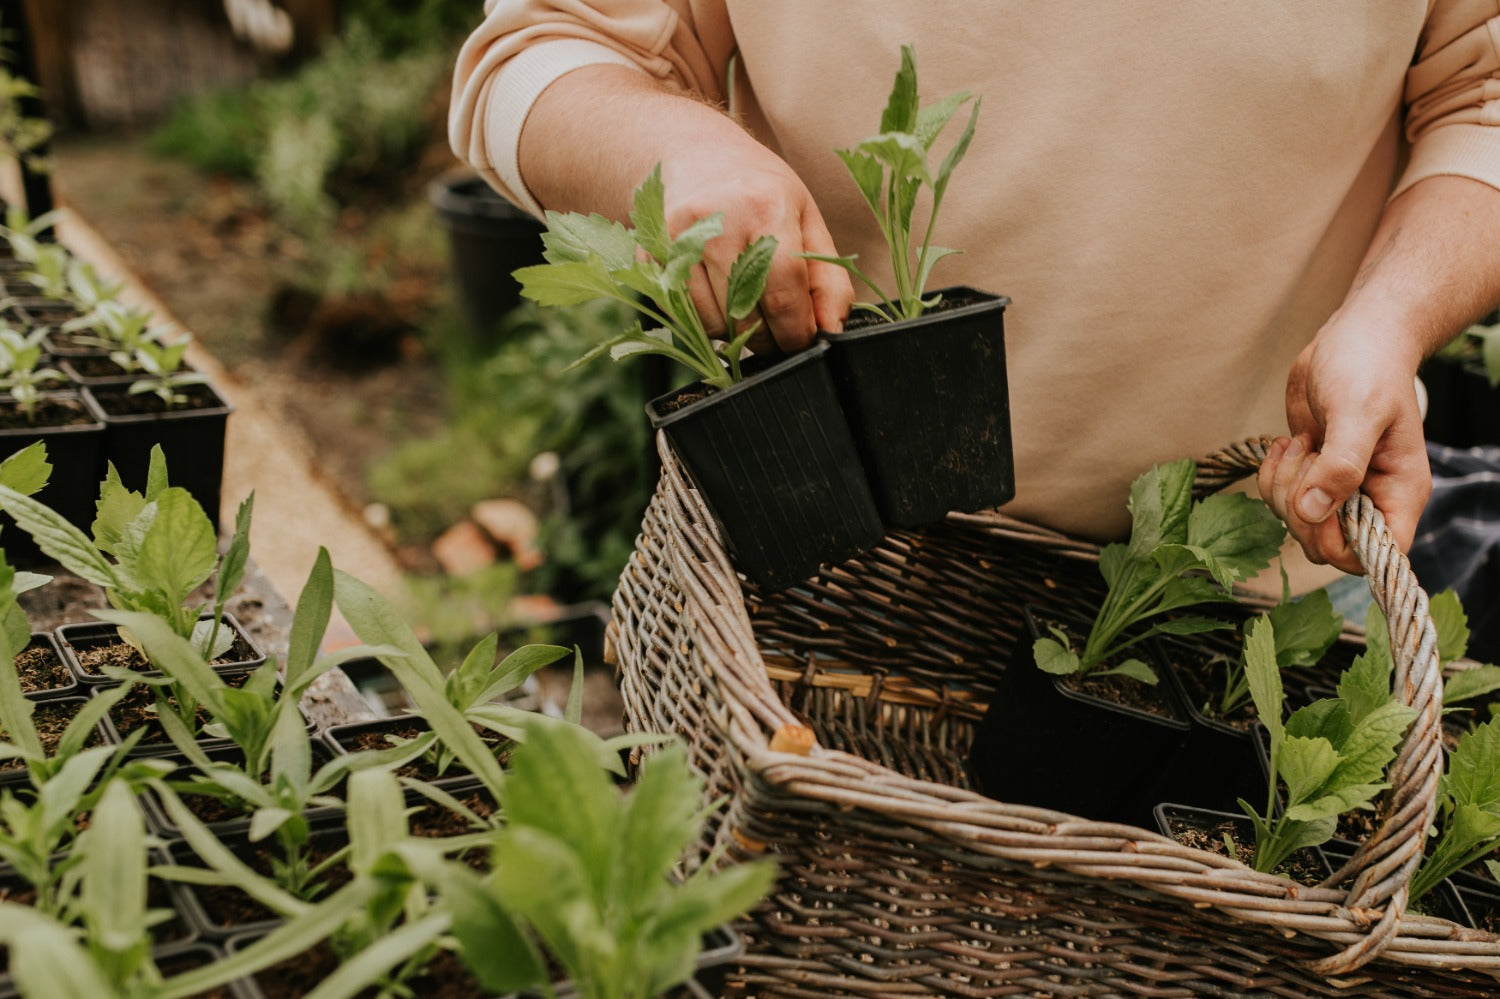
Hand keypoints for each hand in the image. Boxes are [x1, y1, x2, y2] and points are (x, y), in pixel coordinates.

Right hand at [661, 142, 852, 351]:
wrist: (696, 153)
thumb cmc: (760, 191)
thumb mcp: (807, 221)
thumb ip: (828, 280)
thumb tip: (832, 330)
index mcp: (765, 208)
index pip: (783, 295)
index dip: (796, 331)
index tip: (802, 339)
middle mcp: (716, 223)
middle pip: (746, 316)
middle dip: (768, 338)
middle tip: (777, 328)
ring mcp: (676, 240)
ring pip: (712, 324)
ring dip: (736, 332)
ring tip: (746, 306)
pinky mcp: (650, 256)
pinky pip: (683, 316)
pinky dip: (705, 319)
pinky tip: (716, 293)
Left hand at [1257, 315, 1430, 573]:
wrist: (1354, 339)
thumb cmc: (1368, 368)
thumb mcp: (1358, 412)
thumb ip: (1340, 465)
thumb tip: (1313, 510)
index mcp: (1399, 492)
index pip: (1377, 556)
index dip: (1340, 544)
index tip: (1318, 505)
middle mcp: (1371, 498)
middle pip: (1326, 545)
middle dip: (1300, 508)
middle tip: (1303, 457)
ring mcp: (1339, 489)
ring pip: (1299, 524)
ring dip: (1282, 488)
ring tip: (1297, 444)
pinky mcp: (1311, 475)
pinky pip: (1281, 500)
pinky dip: (1272, 476)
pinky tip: (1285, 443)